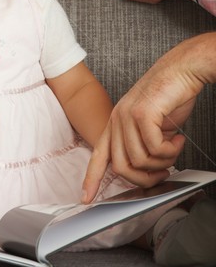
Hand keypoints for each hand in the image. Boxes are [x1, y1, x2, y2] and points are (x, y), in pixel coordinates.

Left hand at [81, 36, 212, 202]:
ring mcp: (127, 115)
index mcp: (116, 121)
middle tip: (164, 172)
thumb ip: (142, 143)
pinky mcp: (142, 113)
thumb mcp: (151, 123)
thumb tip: (146, 168)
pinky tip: (178, 139)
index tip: (86, 197)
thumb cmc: (169, 95)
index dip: (92, 178)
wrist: (181, 69)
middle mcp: (117, 118)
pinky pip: (154, 148)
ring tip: (174, 149)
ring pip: (139, 160)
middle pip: (121, 166)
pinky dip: (170, 151)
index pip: (99, 155)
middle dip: (145, 178)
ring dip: (162, 163)